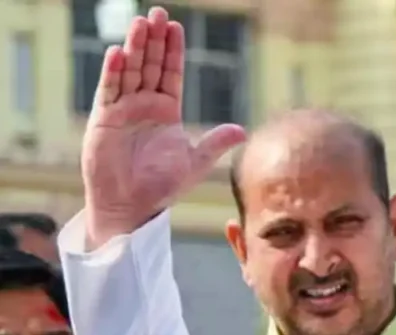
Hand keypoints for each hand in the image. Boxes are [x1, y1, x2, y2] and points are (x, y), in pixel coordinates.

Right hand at [81, 6, 246, 247]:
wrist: (133, 207)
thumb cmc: (162, 187)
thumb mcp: (194, 162)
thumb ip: (215, 143)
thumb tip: (243, 130)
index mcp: (166, 111)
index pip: (171, 74)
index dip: (173, 51)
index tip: (176, 26)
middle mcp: (143, 106)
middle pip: (149, 65)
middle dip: (153, 40)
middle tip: (157, 13)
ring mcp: (122, 111)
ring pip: (129, 72)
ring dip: (134, 48)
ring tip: (139, 23)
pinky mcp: (104, 121)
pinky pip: (109, 92)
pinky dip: (113, 72)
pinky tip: (118, 53)